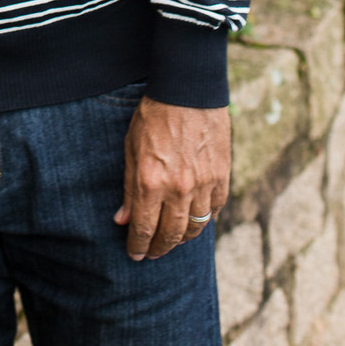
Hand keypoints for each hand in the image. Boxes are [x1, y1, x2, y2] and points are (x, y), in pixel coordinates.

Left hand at [114, 98, 230, 259]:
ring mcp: (204, 185)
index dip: (138, 245)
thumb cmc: (153, 116)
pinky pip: (214, 210)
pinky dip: (204, 219)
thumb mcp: (131, 148)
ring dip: (182, 238)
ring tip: (172, 240)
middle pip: (171, 235)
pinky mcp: (222, 177)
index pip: (144, 228)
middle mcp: (179, 189)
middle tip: (152, 253)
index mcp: (152, 182)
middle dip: (159, 248)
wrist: (188, 91)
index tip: (134, 254)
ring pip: (195, 227)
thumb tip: (123, 220)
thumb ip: (129, 187)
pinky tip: (194, 219)